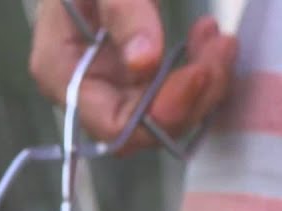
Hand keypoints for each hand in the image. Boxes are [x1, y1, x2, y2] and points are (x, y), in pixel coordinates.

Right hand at [29, 0, 237, 151]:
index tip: (198, 73)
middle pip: (142, 128)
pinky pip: (171, 96)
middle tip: (222, 46)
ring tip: (220, 39)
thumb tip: (144, 62)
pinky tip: (209, 39)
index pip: (110, 123)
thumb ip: (122, 12)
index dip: (158, 112)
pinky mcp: (132, 81)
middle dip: (190, 97)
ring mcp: (109, 90)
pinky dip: (201, 76)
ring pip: (164, 118)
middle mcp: (83, 94)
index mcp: (59, 73)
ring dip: (204, 86)